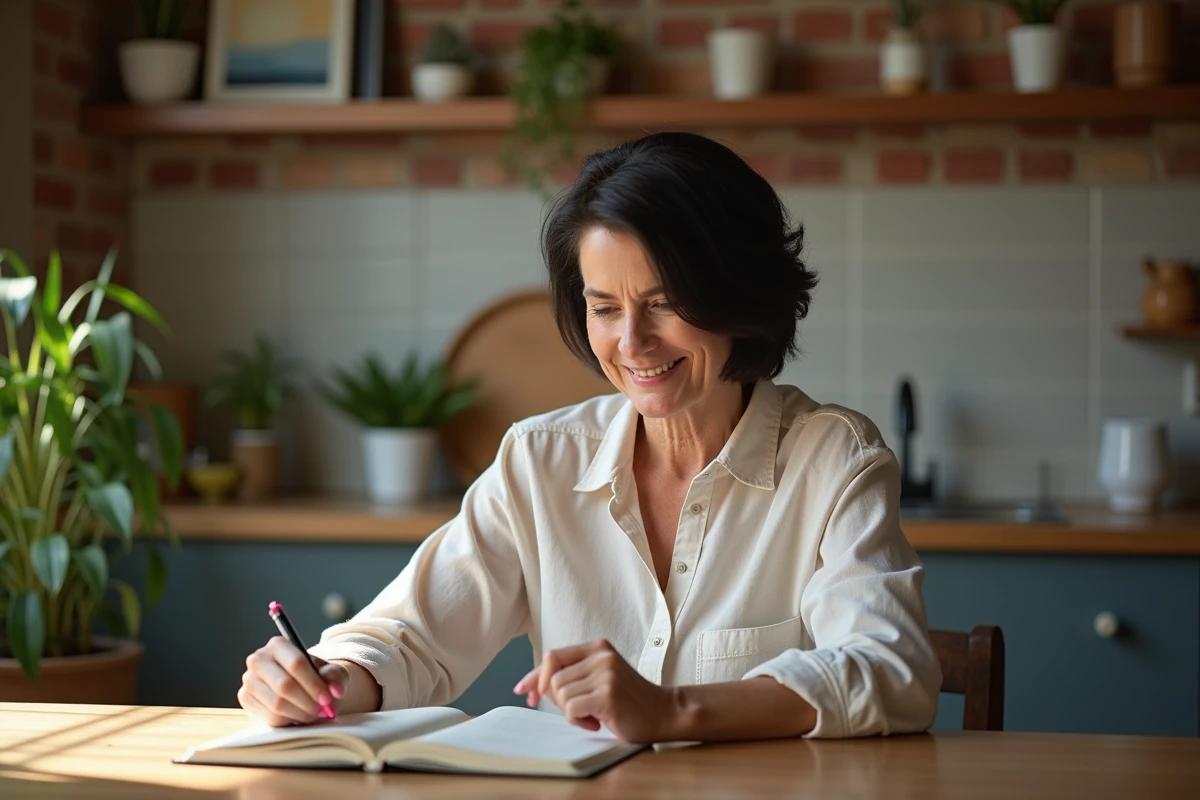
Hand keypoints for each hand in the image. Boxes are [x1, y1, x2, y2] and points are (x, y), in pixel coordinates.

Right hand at [239, 636, 347, 726]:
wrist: (301, 686)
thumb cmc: (317, 677)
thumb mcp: (331, 672)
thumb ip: (335, 676)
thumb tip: (335, 690)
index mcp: (278, 644)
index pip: (296, 664)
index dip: (313, 684)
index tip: (327, 698)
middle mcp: (258, 659)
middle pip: (284, 685)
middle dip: (307, 702)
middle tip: (322, 711)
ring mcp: (249, 680)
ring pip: (276, 704)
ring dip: (300, 713)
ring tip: (313, 714)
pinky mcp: (245, 699)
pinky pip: (269, 717)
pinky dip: (288, 720)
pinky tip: (298, 716)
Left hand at [513, 639, 678, 742]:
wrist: (663, 713)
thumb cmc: (627, 700)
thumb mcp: (599, 677)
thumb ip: (572, 675)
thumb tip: (533, 686)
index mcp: (598, 647)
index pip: (552, 656)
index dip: (535, 676)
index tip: (523, 691)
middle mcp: (601, 656)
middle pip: (553, 678)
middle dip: (557, 700)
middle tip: (577, 710)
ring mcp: (606, 674)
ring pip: (560, 694)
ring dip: (570, 712)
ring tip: (592, 715)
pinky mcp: (608, 695)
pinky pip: (571, 709)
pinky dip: (578, 721)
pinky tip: (596, 722)